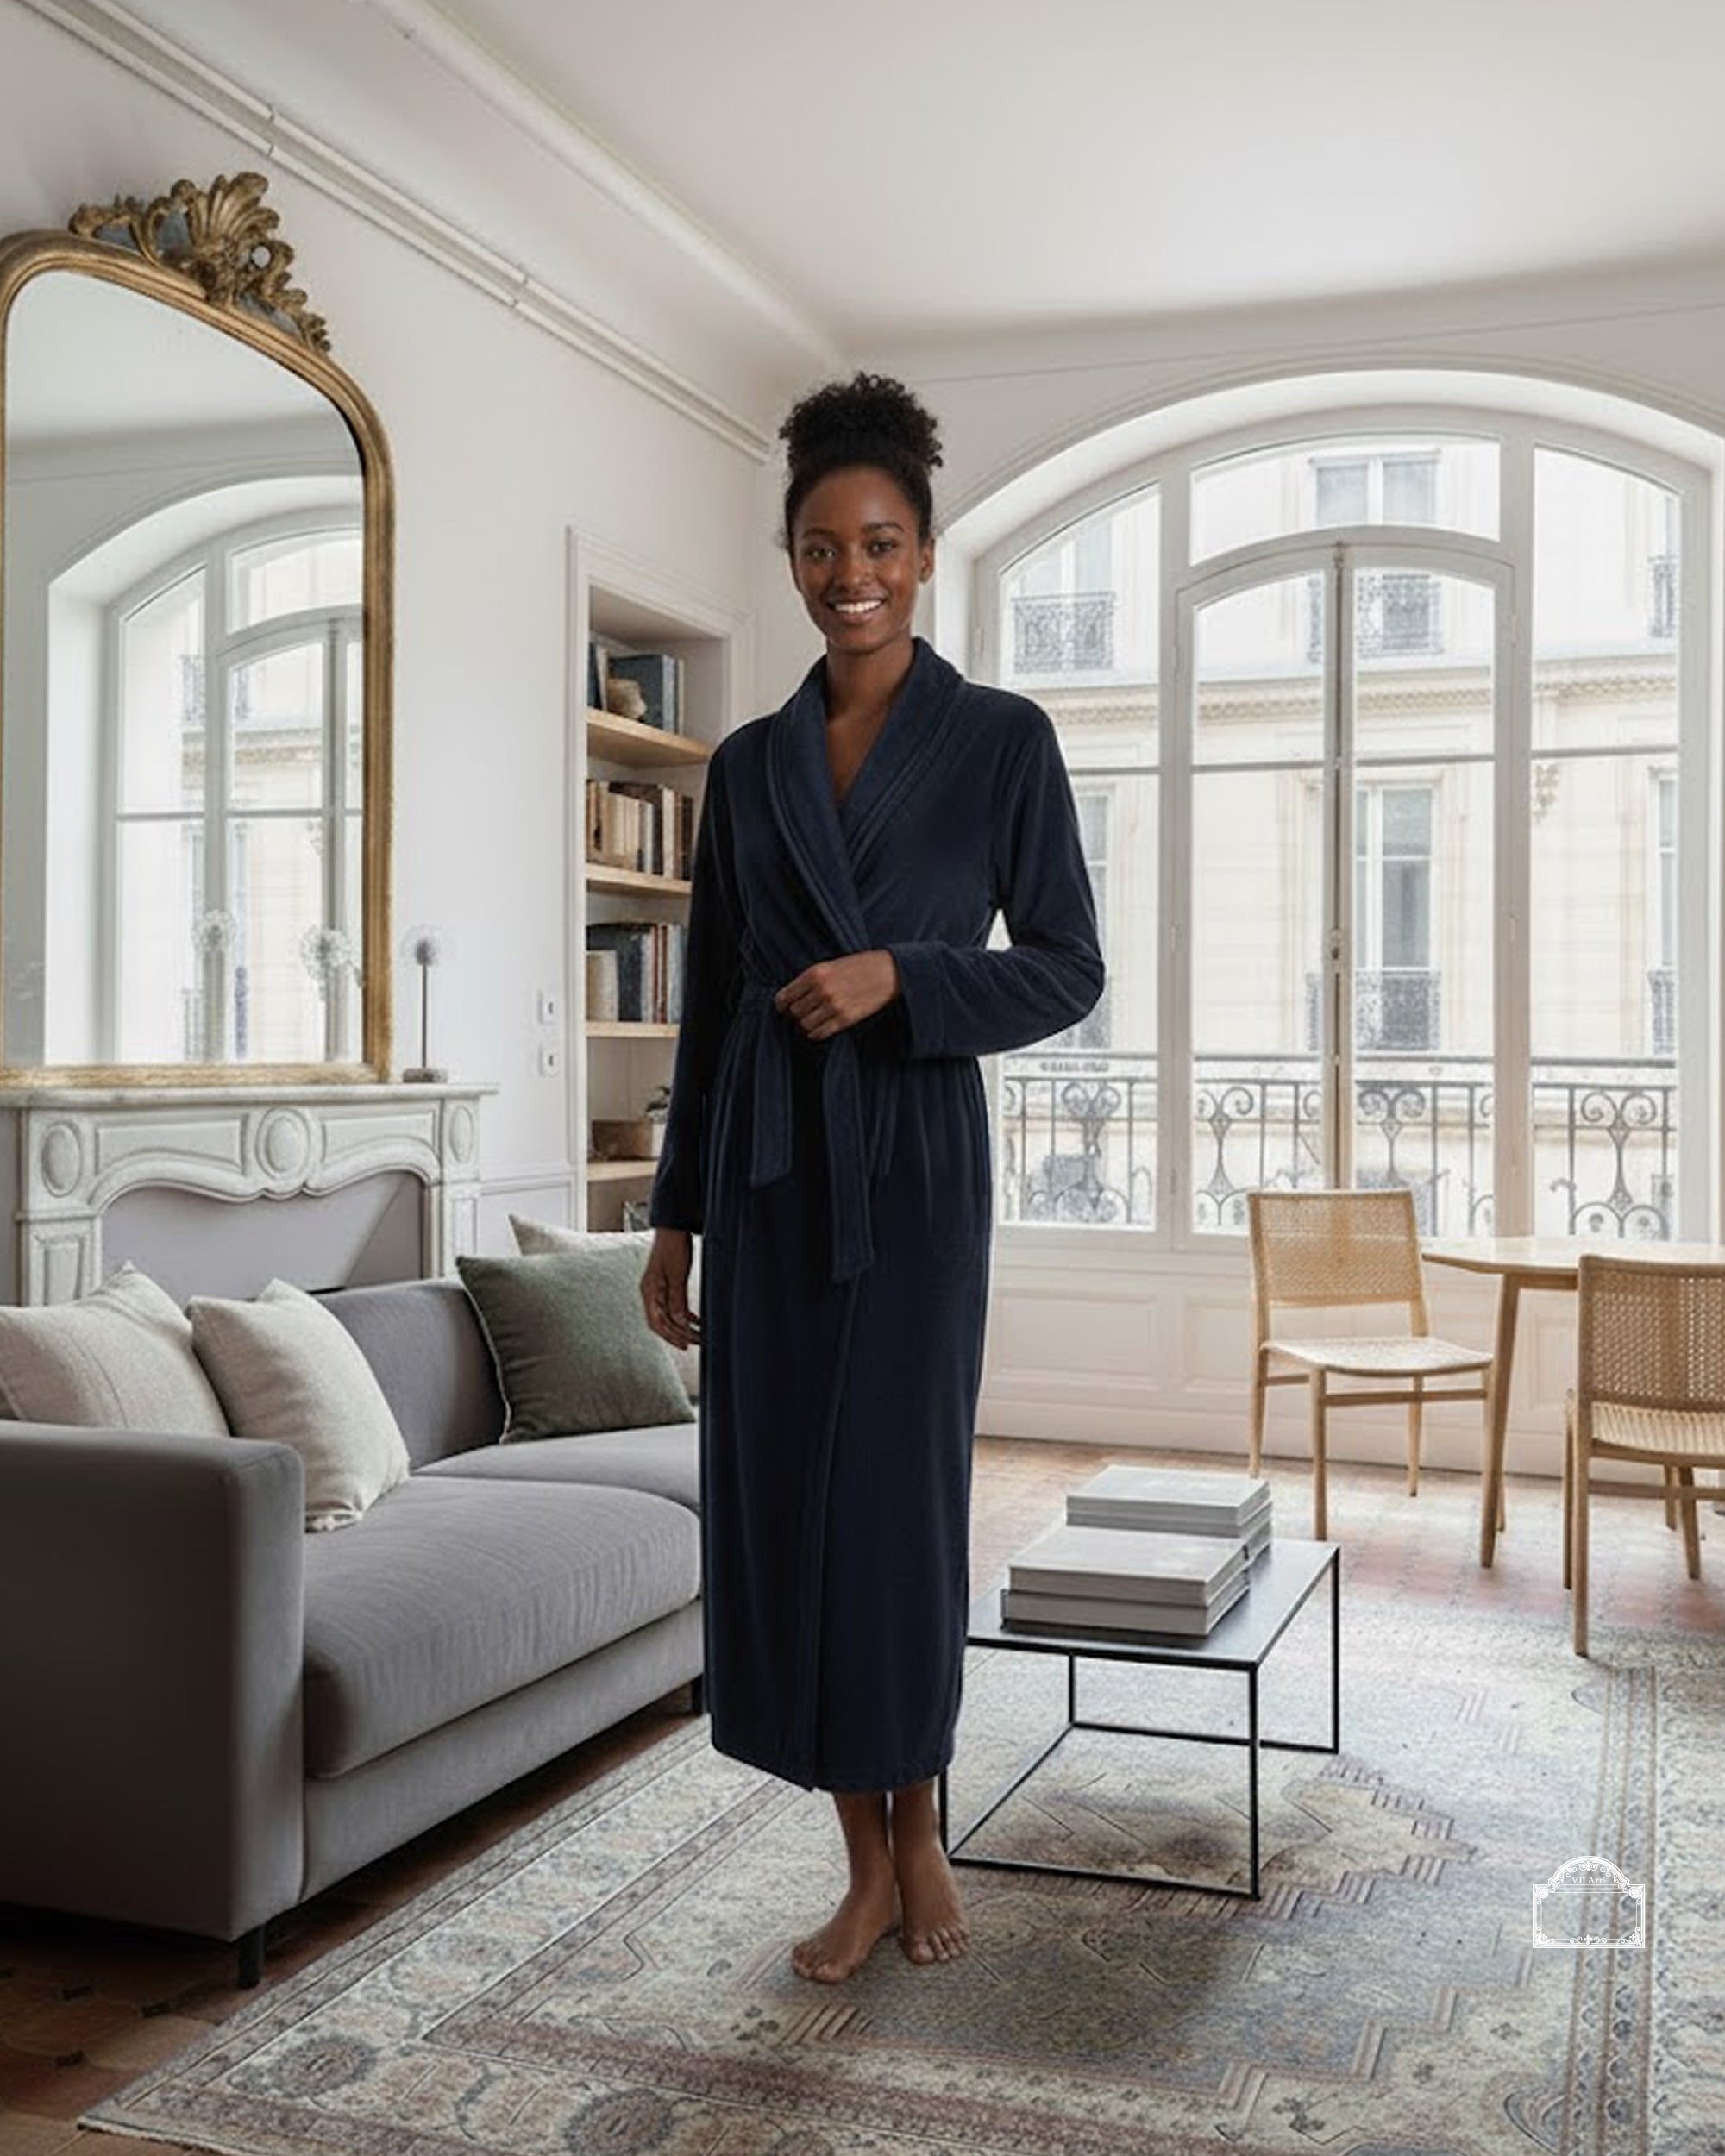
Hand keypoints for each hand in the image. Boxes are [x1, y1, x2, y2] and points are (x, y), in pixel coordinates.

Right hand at [640, 1227, 698, 1350]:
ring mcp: (658, 1289)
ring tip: (699, 1335)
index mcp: (649, 1291)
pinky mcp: (666, 1285)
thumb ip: (677, 1299)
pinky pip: (673, 1306)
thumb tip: (680, 1323)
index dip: (671, 1336)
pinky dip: (684, 1315)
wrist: (674, 1227)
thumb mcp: (677, 1275)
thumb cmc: (673, 1247)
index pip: (656, 1322)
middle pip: (661, 1322)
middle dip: (679, 1334)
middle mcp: (651, 1292)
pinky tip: (696, 1321)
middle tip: (697, 1343)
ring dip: (683, 1326)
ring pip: (669, 1315)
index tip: (685, 1345)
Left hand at [775, 951, 899, 1041]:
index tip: (784, 1007)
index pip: (785, 996)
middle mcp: (821, 990)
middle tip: (803, 1013)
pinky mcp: (845, 1019)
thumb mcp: (831, 964)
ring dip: (806, 1025)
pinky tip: (820, 1028)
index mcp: (815, 973)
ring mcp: (833, 1006)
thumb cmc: (860, 966)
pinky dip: (816, 1033)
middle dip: (796, 1014)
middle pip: (795, 1012)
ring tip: (813, 1020)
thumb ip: (812, 979)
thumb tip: (793, 997)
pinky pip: (820, 1033)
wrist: (888, 972)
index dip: (782, 1005)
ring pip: (805, 1025)